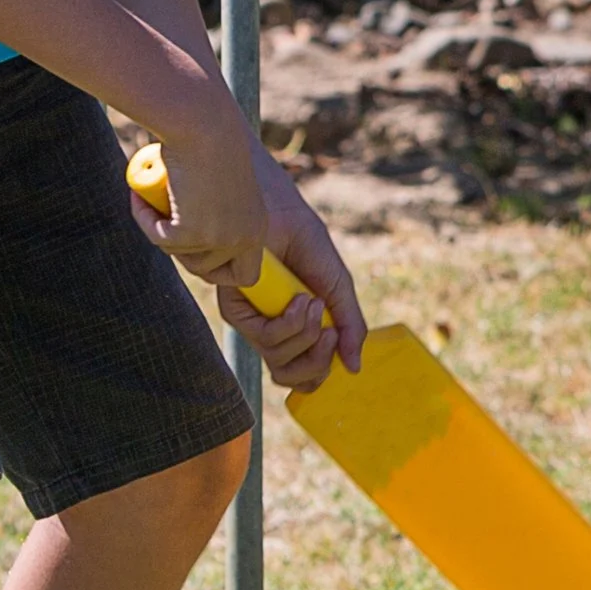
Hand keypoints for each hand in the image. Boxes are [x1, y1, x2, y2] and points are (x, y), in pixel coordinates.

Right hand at [130, 121, 266, 288]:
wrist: (202, 124)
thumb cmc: (210, 143)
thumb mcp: (221, 184)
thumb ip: (215, 212)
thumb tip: (189, 240)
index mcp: (258, 226)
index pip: (246, 275)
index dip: (220, 272)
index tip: (196, 254)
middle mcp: (245, 237)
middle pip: (206, 271)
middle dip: (182, 254)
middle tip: (164, 225)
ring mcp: (221, 238)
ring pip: (178, 254)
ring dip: (160, 230)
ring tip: (153, 199)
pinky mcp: (193, 232)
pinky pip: (158, 238)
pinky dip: (145, 219)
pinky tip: (141, 196)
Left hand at [217, 159, 365, 391]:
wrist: (280, 212)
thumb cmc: (305, 243)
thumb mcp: (337, 287)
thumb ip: (349, 326)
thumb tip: (355, 368)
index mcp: (296, 329)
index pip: (304, 374)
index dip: (321, 369)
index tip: (336, 339)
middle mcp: (272, 330)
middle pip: (290, 377)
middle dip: (317, 362)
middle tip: (330, 333)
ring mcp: (253, 322)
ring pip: (278, 361)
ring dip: (305, 334)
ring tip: (312, 302)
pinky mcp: (235, 310)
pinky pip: (265, 338)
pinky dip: (289, 322)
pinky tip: (299, 298)